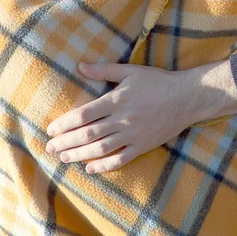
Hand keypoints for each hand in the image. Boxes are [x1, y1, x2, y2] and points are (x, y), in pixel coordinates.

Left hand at [45, 62, 194, 173]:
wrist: (186, 97)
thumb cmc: (157, 81)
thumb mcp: (130, 71)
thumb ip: (104, 70)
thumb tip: (80, 66)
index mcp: (117, 99)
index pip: (84, 114)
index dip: (65, 123)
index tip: (51, 129)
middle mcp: (123, 119)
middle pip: (88, 134)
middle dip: (66, 142)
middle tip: (50, 148)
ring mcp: (133, 135)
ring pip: (101, 149)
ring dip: (79, 155)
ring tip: (63, 158)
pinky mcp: (143, 146)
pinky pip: (120, 160)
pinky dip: (104, 166)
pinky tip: (90, 169)